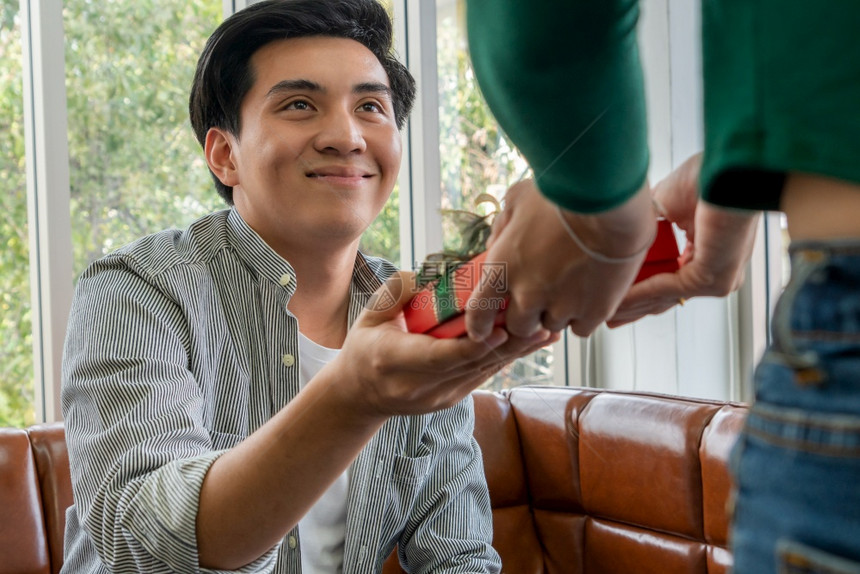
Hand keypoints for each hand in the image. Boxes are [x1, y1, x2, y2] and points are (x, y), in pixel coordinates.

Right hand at [333, 271, 558, 417]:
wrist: (360, 395)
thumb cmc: (365, 346)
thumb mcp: (369, 314)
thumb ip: (397, 292)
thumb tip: (430, 277)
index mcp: (394, 361)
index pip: (440, 357)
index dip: (475, 346)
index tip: (502, 330)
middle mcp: (419, 385)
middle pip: (472, 364)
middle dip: (509, 344)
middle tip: (541, 322)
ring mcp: (439, 396)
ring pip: (484, 371)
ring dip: (517, 351)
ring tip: (548, 330)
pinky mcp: (452, 398)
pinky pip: (483, 374)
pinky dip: (506, 356)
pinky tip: (532, 341)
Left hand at [465, 179, 656, 338]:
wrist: (608, 200)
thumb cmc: (562, 193)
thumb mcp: (518, 199)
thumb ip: (502, 227)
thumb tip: (495, 243)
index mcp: (503, 269)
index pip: (480, 313)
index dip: (479, 327)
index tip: (482, 331)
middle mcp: (528, 294)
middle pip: (518, 326)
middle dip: (526, 315)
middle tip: (540, 297)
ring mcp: (562, 306)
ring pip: (552, 326)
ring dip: (556, 313)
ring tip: (571, 285)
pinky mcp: (594, 311)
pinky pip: (581, 328)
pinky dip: (583, 317)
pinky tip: (589, 295)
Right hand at [608, 154, 760, 326]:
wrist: (728, 171)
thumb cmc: (709, 178)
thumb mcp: (665, 202)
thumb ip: (646, 223)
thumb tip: (624, 231)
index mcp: (711, 253)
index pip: (672, 281)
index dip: (642, 290)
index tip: (617, 297)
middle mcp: (718, 272)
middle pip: (667, 297)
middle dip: (634, 307)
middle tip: (608, 316)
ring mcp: (718, 279)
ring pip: (664, 297)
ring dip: (631, 304)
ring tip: (605, 311)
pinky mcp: (712, 278)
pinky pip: (665, 290)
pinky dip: (638, 294)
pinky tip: (617, 298)